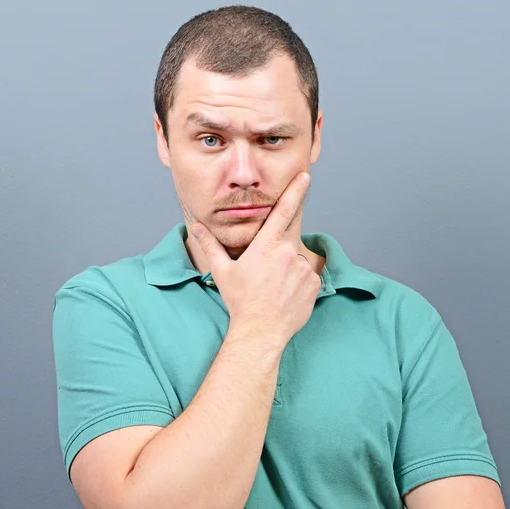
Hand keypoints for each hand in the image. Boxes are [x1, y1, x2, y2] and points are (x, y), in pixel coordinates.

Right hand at [189, 171, 320, 346]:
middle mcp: (289, 254)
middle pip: (287, 242)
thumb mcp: (222, 271)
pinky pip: (308, 277)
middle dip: (278, 253)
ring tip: (273, 288)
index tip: (305, 176)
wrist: (260, 331)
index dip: (295, 191)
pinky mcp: (314, 285)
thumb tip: (195, 226)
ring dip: (288, 269)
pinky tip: (285, 295)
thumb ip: (210, 245)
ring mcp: (304, 270)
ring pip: (297, 261)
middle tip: (267, 274)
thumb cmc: (240, 301)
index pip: (284, 211)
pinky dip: (298, 282)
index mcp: (266, 246)